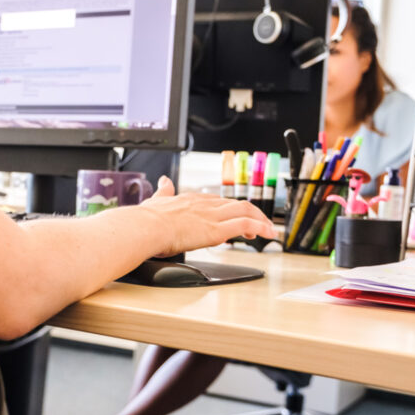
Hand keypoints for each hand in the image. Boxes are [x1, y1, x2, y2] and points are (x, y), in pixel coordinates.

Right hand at [140, 176, 276, 256]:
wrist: (145, 227)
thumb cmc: (147, 219)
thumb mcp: (156, 199)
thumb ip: (163, 191)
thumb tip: (163, 180)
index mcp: (192, 199)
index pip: (218, 201)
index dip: (231, 209)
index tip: (236, 217)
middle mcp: (205, 204)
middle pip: (237, 204)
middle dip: (253, 213)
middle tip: (260, 224)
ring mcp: (212, 216)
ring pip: (246, 211)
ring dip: (261, 220)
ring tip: (269, 231)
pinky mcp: (215, 230)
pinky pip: (244, 225)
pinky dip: (259, 228)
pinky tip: (266, 234)